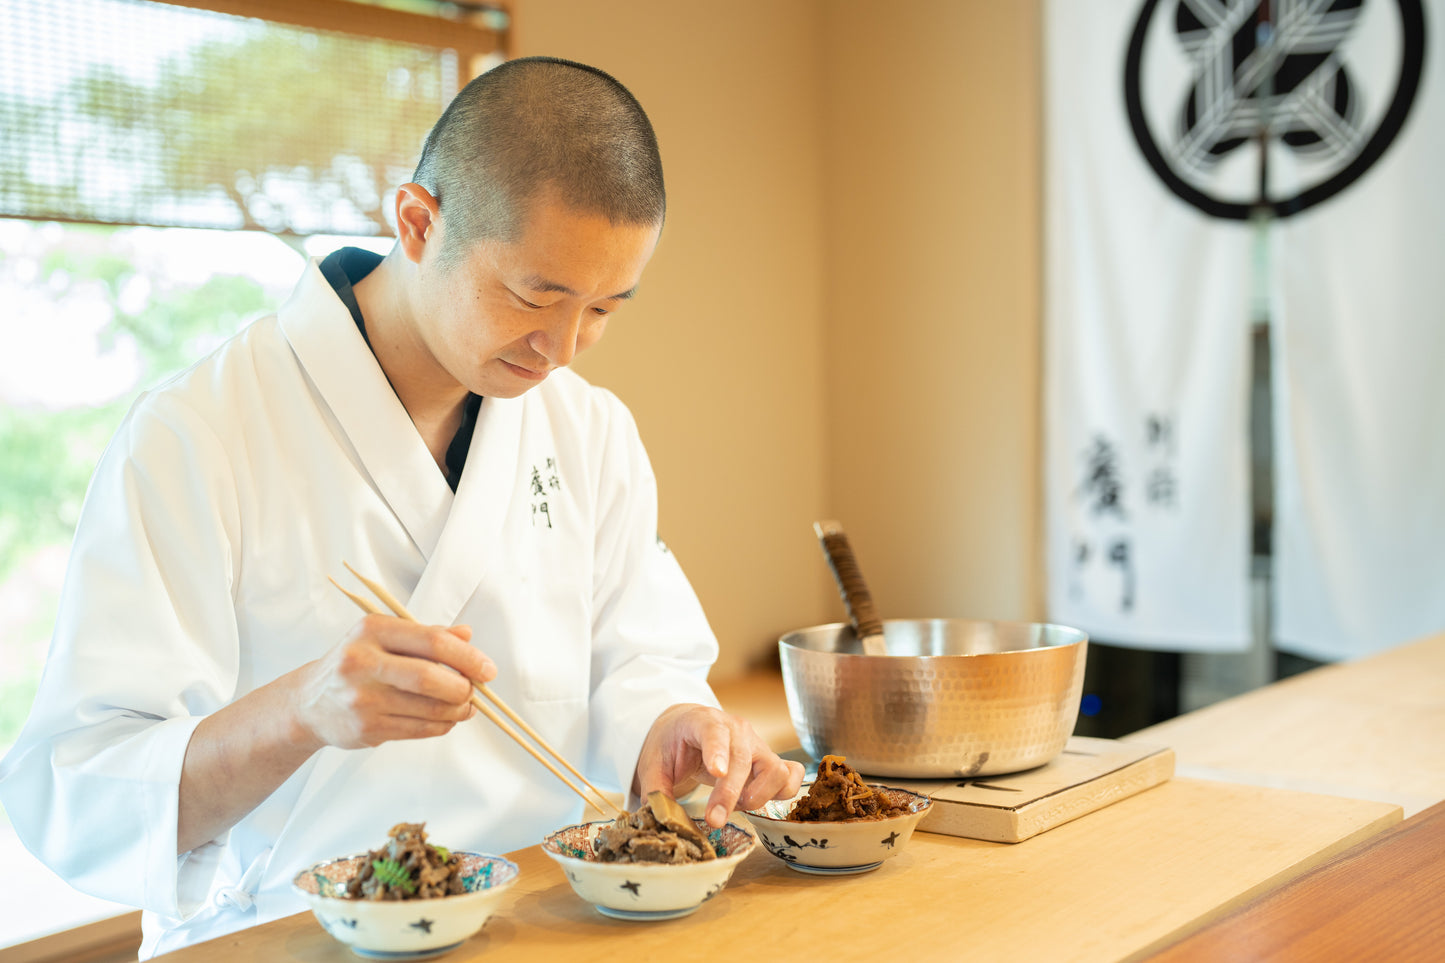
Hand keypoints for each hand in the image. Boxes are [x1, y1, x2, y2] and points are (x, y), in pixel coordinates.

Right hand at [292, 615, 496, 749]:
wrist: (308, 703)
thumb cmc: (355, 664)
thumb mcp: (383, 638)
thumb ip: (426, 635)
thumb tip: (467, 635)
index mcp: (372, 630)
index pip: (431, 641)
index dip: (467, 657)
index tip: (487, 668)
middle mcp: (362, 662)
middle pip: (429, 678)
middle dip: (463, 687)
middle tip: (475, 690)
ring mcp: (361, 698)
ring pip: (427, 708)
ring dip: (457, 710)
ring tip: (465, 706)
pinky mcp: (365, 728)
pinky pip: (418, 729)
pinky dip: (442, 725)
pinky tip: (447, 719)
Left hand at [635, 703, 804, 827]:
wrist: (688, 728)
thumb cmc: (672, 744)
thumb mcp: (654, 763)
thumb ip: (655, 789)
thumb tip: (660, 818)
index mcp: (703, 722)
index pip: (714, 731)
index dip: (718, 751)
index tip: (716, 773)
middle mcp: (737, 730)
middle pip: (743, 759)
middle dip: (730, 794)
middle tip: (714, 820)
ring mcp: (757, 744)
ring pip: (775, 768)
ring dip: (760, 794)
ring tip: (738, 805)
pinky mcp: (769, 760)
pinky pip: (792, 773)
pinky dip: (784, 791)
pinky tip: (761, 801)